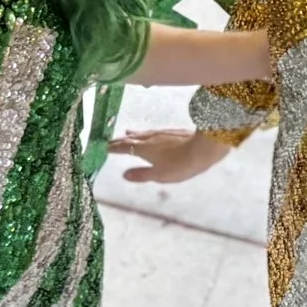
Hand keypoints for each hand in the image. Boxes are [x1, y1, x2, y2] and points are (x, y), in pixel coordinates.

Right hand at [109, 128, 231, 183]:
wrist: (202, 149)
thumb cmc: (179, 165)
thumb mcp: (158, 175)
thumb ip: (141, 174)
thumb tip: (124, 175)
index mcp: (143, 149)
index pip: (124, 148)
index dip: (113, 148)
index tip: (103, 147)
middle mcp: (149, 138)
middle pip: (131, 138)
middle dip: (119, 140)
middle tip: (109, 141)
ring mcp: (161, 133)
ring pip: (142, 133)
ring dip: (132, 134)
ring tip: (126, 133)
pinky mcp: (171, 131)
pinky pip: (151, 131)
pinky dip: (144, 133)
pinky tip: (148, 134)